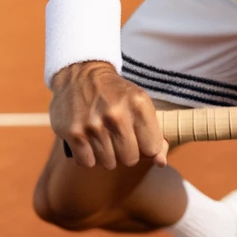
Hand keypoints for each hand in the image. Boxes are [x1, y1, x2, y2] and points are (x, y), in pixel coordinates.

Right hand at [49, 61, 168, 169]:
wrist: (81, 73)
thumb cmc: (115, 94)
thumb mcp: (139, 104)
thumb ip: (154, 134)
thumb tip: (161, 162)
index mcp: (139, 105)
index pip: (152, 148)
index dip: (146, 147)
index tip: (139, 138)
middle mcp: (117, 114)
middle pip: (131, 159)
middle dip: (126, 152)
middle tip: (118, 136)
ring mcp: (94, 125)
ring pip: (109, 163)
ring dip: (106, 154)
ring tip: (102, 135)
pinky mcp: (74, 133)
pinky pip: (88, 163)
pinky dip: (88, 155)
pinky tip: (88, 139)